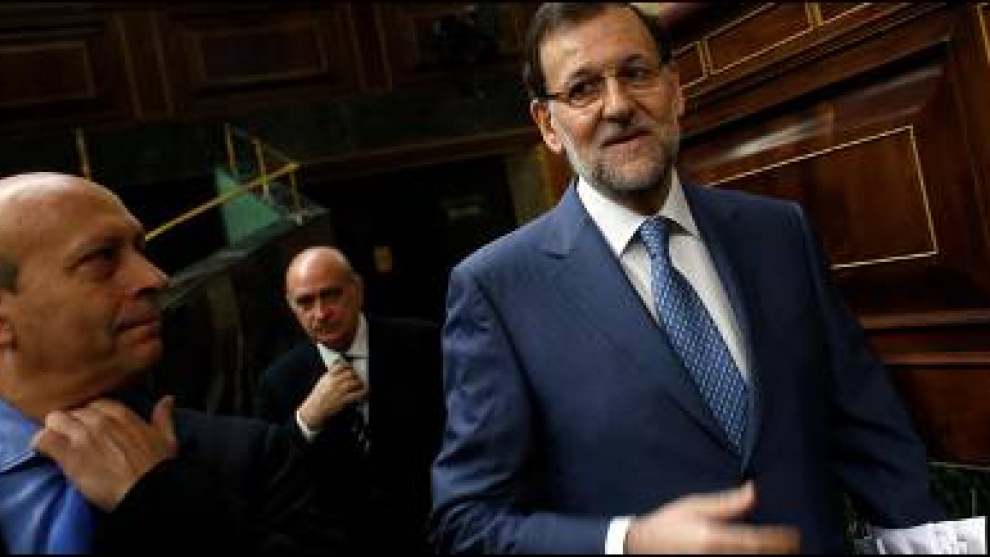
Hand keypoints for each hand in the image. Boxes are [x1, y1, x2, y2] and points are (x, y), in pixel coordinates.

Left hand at [31, 395, 178, 510]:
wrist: (145, 492)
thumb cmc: (158, 468)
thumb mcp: (167, 439)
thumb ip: (163, 417)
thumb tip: (167, 400)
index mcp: (122, 414)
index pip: (96, 404)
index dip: (92, 417)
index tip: (93, 428)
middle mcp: (99, 420)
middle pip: (74, 412)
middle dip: (73, 425)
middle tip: (76, 441)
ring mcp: (81, 436)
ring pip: (54, 420)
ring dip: (55, 431)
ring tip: (59, 445)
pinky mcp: (67, 455)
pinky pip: (43, 440)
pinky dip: (42, 445)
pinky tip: (47, 453)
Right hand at [297, 363, 367, 430]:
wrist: (312, 412)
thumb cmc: (317, 399)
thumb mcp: (322, 383)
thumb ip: (331, 376)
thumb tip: (341, 371)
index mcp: (328, 376)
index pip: (341, 365)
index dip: (349, 367)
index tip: (352, 369)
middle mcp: (334, 382)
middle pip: (350, 373)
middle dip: (355, 376)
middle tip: (357, 380)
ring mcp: (339, 391)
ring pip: (355, 382)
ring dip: (359, 384)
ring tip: (360, 387)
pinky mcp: (344, 400)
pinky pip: (358, 394)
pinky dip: (363, 393)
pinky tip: (364, 394)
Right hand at [625, 482, 800, 553]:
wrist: (641, 546)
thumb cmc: (668, 523)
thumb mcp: (695, 505)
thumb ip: (728, 502)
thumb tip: (754, 490)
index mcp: (714, 536)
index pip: (757, 542)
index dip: (780, 540)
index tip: (794, 536)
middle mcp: (715, 556)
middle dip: (779, 552)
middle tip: (794, 546)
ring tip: (782, 552)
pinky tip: (757, 555)